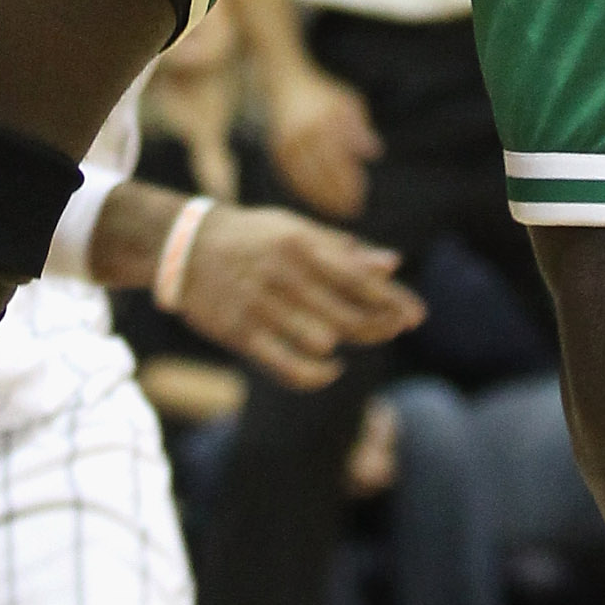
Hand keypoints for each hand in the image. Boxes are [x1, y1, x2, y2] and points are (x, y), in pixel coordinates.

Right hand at [176, 204, 420, 391]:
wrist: (187, 246)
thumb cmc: (254, 236)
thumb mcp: (297, 230)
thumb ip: (344, 250)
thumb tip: (392, 264)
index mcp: (302, 244)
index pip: (359, 279)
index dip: (393, 300)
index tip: (417, 316)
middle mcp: (284, 275)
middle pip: (347, 314)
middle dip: (379, 326)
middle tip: (395, 329)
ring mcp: (261, 306)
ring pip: (322, 340)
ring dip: (346, 344)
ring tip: (357, 338)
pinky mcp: (241, 333)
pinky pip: (289, 366)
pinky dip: (317, 374)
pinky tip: (331, 368)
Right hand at [265, 68, 379, 223]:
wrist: (286, 83)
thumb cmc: (324, 95)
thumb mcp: (348, 102)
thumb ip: (360, 128)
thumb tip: (373, 154)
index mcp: (327, 120)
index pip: (341, 160)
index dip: (351, 183)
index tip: (360, 200)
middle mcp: (306, 131)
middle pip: (324, 173)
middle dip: (338, 196)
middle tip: (351, 212)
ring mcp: (289, 141)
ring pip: (306, 179)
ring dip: (321, 200)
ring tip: (336, 211)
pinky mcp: (277, 149)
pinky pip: (292, 177)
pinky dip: (304, 192)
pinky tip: (317, 201)